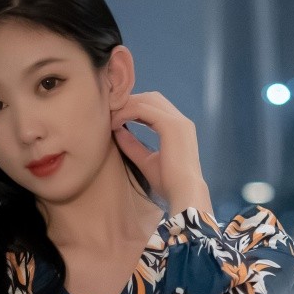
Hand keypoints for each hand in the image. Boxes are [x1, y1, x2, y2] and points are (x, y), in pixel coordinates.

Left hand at [111, 92, 213, 215]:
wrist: (184, 196)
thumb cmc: (169, 185)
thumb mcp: (147, 162)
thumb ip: (133, 145)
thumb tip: (117, 131)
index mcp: (179, 129)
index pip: (155, 107)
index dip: (133, 108)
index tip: (115, 118)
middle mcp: (181, 121)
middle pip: (151, 97)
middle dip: (129, 102)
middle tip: (110, 114)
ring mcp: (178, 121)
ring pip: (146, 100)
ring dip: (125, 106)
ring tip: (109, 119)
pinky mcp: (171, 125)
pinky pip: (143, 109)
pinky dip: (126, 112)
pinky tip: (114, 123)